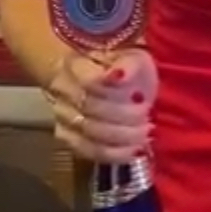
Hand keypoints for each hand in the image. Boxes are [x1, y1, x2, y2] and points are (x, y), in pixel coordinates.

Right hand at [45, 47, 158, 163]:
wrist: (99, 78)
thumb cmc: (119, 67)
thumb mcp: (132, 57)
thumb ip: (129, 65)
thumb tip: (120, 75)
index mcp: (76, 64)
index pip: (88, 80)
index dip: (113, 89)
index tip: (140, 95)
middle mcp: (63, 89)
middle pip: (90, 107)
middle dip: (125, 115)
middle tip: (148, 115)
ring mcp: (63, 116)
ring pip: (89, 132)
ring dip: (123, 136)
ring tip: (145, 132)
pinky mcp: (67, 138)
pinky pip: (89, 151)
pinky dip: (115, 153)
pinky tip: (135, 150)